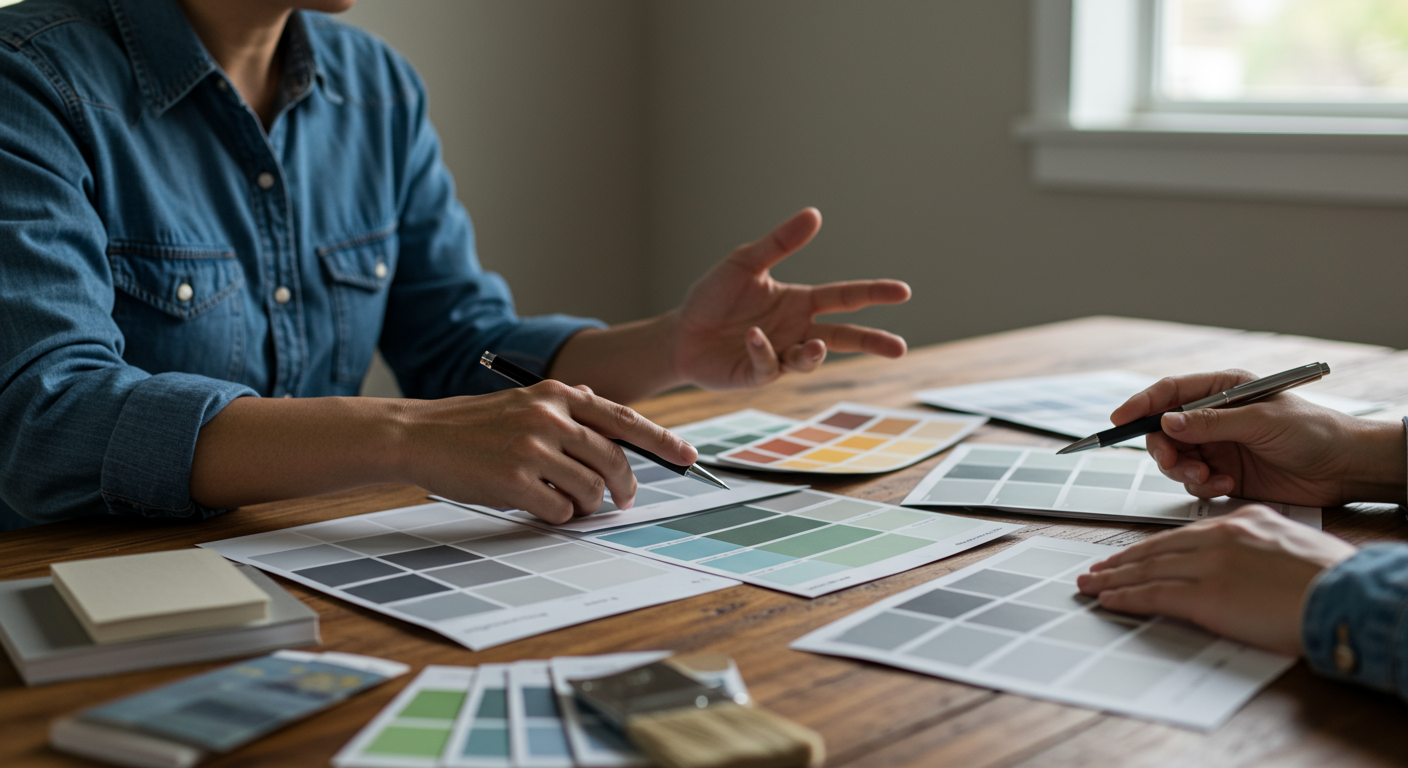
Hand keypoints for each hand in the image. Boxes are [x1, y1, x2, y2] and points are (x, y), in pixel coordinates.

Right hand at [399, 381, 695, 523]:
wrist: (419, 435)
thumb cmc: (474, 426)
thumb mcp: (525, 403)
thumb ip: (568, 411)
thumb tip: (611, 422)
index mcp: (558, 395)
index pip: (625, 420)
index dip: (662, 441)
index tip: (689, 457)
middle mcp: (550, 418)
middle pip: (614, 462)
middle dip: (624, 488)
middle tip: (621, 501)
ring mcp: (533, 449)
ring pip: (591, 491)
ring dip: (585, 505)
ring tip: (563, 501)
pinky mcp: (515, 481)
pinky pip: (560, 511)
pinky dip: (556, 515)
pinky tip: (536, 505)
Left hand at [669, 208, 910, 388]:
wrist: (679, 332)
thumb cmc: (713, 297)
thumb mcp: (745, 263)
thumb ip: (780, 243)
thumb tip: (815, 214)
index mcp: (800, 302)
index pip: (845, 297)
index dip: (874, 293)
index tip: (903, 291)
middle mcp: (797, 330)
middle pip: (843, 336)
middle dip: (872, 342)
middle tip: (899, 348)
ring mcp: (780, 355)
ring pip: (811, 359)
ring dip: (814, 353)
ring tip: (814, 344)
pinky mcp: (758, 375)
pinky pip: (770, 365)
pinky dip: (764, 350)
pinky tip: (751, 336)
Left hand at [1076, 505, 1355, 654]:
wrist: (1344, 595)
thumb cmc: (1331, 579)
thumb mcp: (1293, 544)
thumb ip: (1263, 546)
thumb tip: (1249, 562)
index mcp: (1243, 521)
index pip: (1185, 535)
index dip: (1152, 546)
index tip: (1132, 554)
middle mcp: (1221, 537)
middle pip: (1158, 548)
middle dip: (1123, 560)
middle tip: (1096, 568)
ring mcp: (1210, 565)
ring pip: (1148, 569)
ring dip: (1113, 578)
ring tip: (1089, 584)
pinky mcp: (1205, 595)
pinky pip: (1153, 594)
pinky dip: (1125, 597)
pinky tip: (1107, 600)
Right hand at [1111, 369, 1405, 505]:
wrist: (1344, 469)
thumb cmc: (1313, 431)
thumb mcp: (1261, 421)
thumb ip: (1212, 423)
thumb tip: (1167, 423)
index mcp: (1222, 391)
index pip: (1170, 392)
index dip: (1141, 404)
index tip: (1119, 420)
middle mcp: (1215, 418)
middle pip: (1164, 429)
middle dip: (1163, 448)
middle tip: (1174, 462)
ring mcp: (1218, 446)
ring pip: (1175, 458)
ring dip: (1183, 470)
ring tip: (1207, 478)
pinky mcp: (1224, 473)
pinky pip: (1194, 480)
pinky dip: (1201, 485)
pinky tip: (1224, 486)